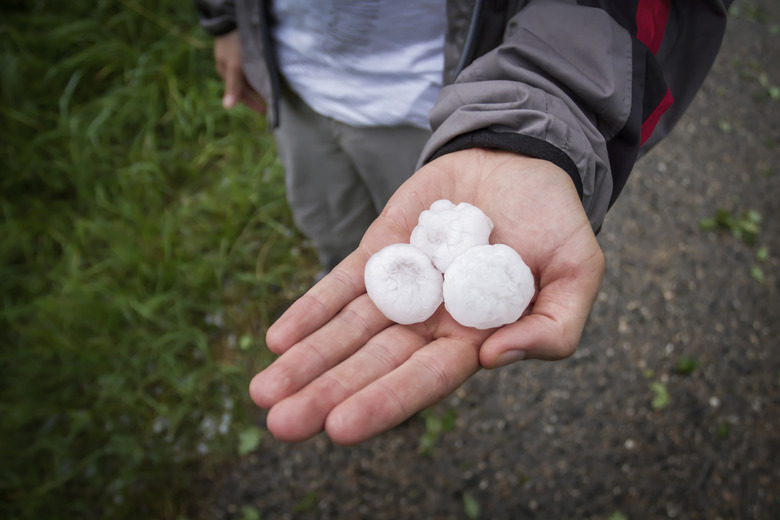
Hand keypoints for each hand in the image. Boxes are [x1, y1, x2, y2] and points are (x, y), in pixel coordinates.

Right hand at [213, 30, 265, 114]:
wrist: (231, 17)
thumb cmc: (233, 44)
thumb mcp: (235, 66)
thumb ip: (233, 86)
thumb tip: (227, 107)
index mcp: (227, 73)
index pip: (240, 94)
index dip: (252, 103)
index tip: (265, 112)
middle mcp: (230, 67)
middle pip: (244, 87)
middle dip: (256, 96)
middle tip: (270, 104)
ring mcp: (235, 58)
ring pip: (247, 77)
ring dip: (257, 84)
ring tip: (270, 91)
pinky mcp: (241, 49)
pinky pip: (250, 66)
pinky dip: (257, 73)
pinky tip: (265, 73)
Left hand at [250, 149, 604, 443]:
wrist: (519, 159)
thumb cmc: (555, 220)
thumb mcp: (578, 270)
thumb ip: (554, 325)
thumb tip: (494, 356)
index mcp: (474, 336)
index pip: (425, 378)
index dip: (385, 401)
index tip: (340, 426)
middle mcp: (430, 321)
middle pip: (373, 363)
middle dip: (327, 392)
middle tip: (281, 423)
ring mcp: (401, 287)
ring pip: (347, 330)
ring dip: (306, 360)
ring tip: (262, 392)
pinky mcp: (380, 253)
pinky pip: (341, 284)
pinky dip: (310, 310)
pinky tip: (278, 338)